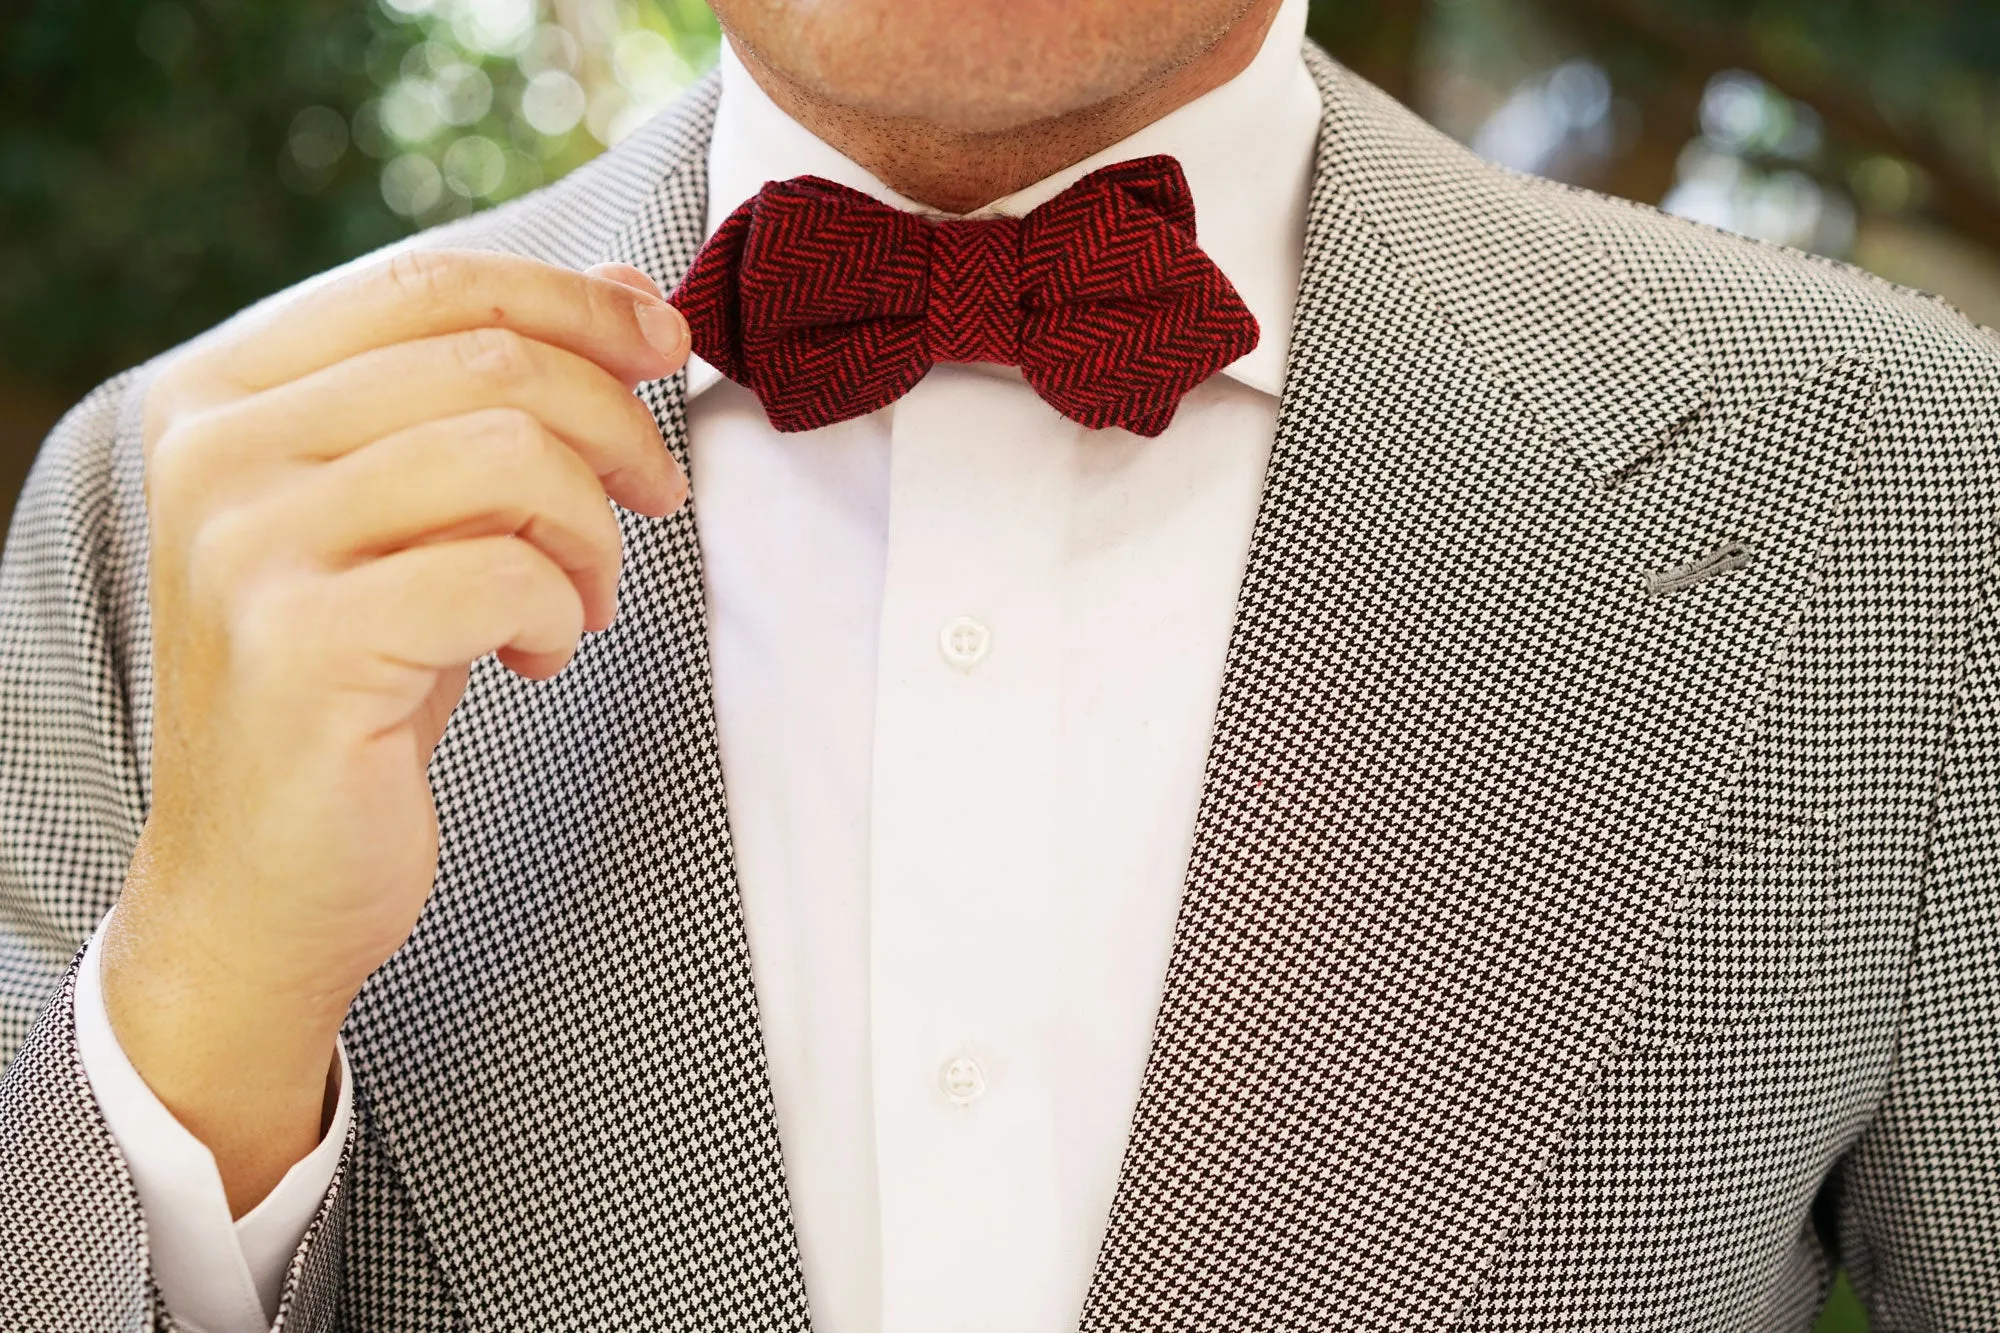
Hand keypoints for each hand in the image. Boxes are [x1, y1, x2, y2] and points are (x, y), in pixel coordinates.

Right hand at [99, 249, 690, 1213]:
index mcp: (224, 392)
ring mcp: (244, 545)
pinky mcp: (298, 644)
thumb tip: (626, 292)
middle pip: (489, 359)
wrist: (263, 879)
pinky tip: (533, 658)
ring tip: (582, 599)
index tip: (668, 343)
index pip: (431, 282)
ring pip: (507, 454)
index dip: (576, 301)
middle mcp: (214, 450)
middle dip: (616, 424)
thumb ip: (488, 400)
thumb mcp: (417, 518)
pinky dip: (558, 614)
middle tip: (655, 499)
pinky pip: (501, 574)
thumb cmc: (356, 686)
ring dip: (592, 532)